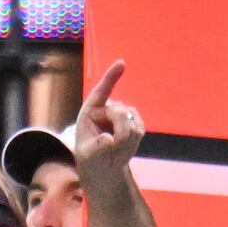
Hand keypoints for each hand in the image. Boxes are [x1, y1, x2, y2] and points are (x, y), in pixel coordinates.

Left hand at [74, 59, 144, 187]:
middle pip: (121, 113)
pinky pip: (140, 128)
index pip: (101, 92)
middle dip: (119, 132)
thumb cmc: (90, 156)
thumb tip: (109, 139)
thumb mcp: (87, 155)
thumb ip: (97, 147)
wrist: (102, 164)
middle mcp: (107, 108)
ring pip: (132, 122)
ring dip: (125, 140)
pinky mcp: (135, 120)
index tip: (121, 63)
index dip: (111, 77)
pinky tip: (125, 147)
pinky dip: (133, 141)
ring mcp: (123, 113)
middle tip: (111, 148)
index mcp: (90, 111)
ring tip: (115, 150)